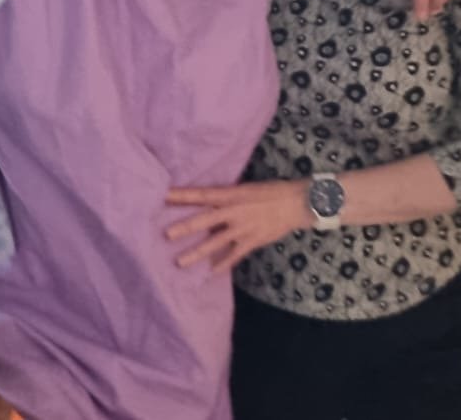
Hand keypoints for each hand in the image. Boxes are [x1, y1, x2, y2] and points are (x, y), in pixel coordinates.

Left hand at [165, 181, 309, 273]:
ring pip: (215, 242)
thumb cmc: (271, 191)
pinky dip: (223, 264)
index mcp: (231, 194)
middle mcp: (234, 211)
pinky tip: (211, 272)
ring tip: (180, 261)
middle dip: (185, 227)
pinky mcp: (252, 241)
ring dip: (197, 252)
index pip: (202, 194)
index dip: (182, 195)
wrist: (296, 203)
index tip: (163, 195)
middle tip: (166, 234)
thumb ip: (227, 196)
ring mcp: (243, 228)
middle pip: (205, 220)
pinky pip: (234, 255)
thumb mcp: (246, 188)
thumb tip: (207, 201)